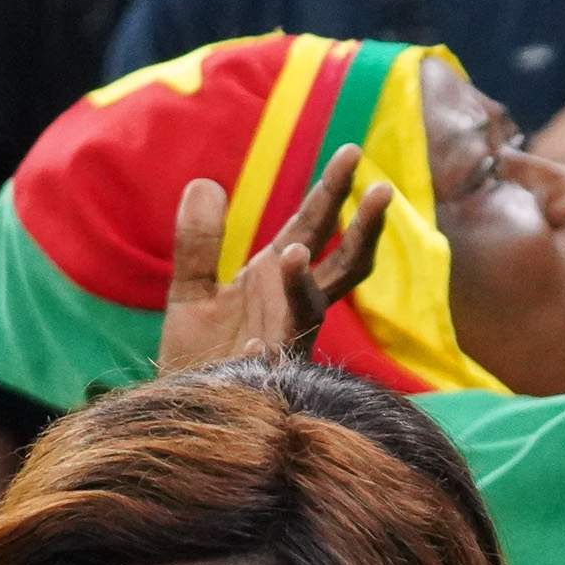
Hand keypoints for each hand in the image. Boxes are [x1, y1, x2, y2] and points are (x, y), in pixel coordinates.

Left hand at [164, 142, 391, 371]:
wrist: (184, 414)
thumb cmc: (197, 357)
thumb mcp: (190, 292)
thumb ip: (199, 242)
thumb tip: (204, 182)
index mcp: (279, 281)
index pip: (316, 228)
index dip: (334, 191)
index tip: (352, 151)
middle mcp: (293, 310)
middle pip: (341, 264)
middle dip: (361, 228)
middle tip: (381, 190)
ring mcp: (283, 346)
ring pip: (310, 312)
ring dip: (301, 285)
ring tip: (290, 255)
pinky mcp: (261, 381)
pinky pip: (267, 366)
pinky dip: (261, 354)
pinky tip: (251, 346)